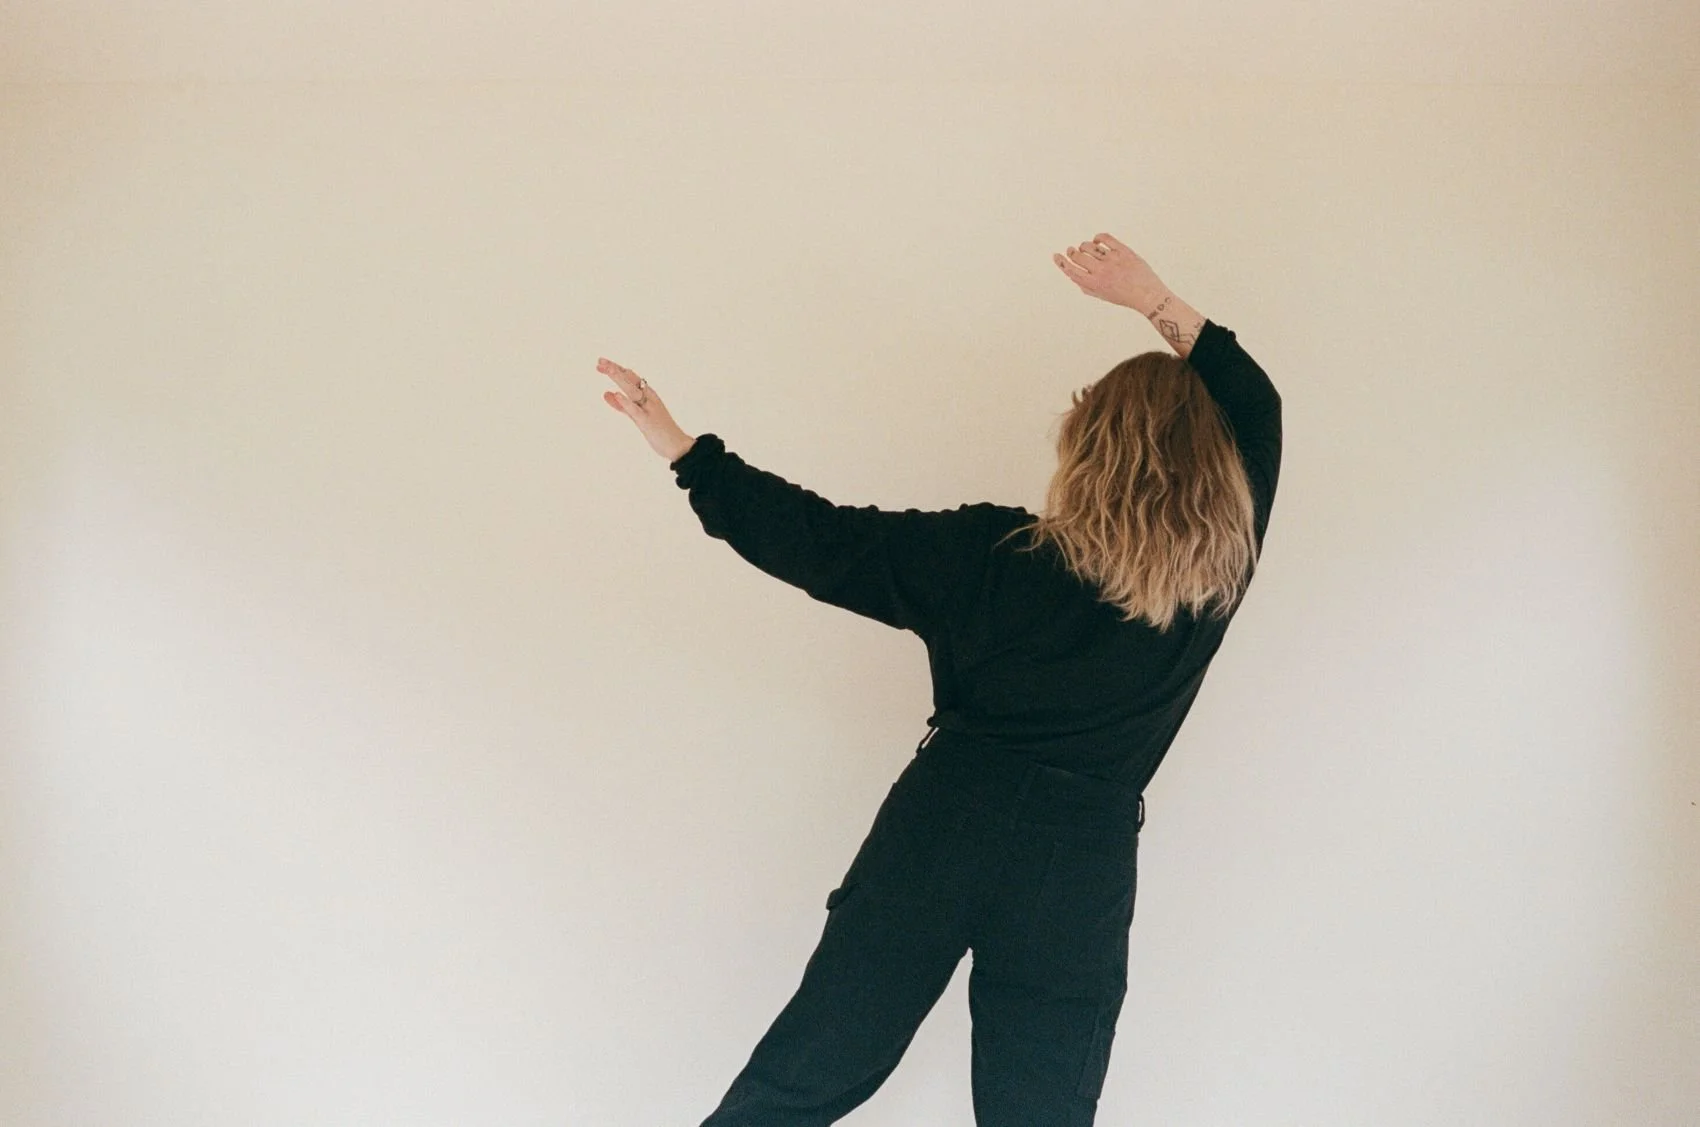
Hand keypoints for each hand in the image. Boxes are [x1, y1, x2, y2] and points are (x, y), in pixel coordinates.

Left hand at [598, 358, 695, 461]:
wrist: (678, 445)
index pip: (630, 377)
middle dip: (614, 370)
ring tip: (608, 370)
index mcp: (647, 395)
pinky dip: (626, 402)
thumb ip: (622, 405)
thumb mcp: (637, 415)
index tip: (601, 362)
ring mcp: (649, 409)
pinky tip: (616, 394)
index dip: (615, 368)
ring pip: (632, 391)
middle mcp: (649, 398)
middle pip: (630, 380)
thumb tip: (606, 393)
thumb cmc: (659, 430)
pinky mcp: (647, 422)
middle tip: (600, 361)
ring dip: (620, 379)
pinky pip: (635, 411)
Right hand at [1052, 232, 1167, 313]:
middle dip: (1072, 252)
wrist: (1147, 295)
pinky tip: (1097, 240)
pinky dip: (1098, 237)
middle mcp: (1101, 271)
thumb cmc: (1124, 296)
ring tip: (1086, 248)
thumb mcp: (1102, 295)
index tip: (1056, 255)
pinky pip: (1105, 238)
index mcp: (1094, 284)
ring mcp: (1112, 260)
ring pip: (1089, 246)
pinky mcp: (1123, 251)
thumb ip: (1086, 286)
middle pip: (1078, 256)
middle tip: (1072, 250)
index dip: (1061, 262)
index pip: (1071, 270)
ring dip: (1084, 245)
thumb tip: (1073, 275)